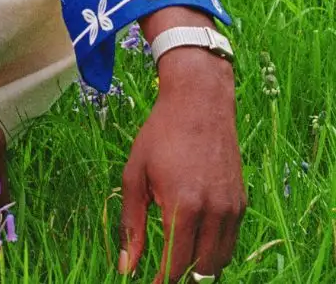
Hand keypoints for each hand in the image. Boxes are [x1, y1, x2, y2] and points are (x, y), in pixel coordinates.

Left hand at [119, 48, 245, 281]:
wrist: (199, 102)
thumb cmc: (160, 134)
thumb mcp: (135, 174)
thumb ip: (131, 223)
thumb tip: (126, 266)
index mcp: (183, 206)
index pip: (175, 266)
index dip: (160, 282)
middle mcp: (213, 212)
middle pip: (201, 271)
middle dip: (181, 278)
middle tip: (161, 274)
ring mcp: (232, 209)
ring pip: (220, 261)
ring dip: (200, 269)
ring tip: (178, 263)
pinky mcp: (241, 203)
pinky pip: (231, 242)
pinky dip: (215, 251)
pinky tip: (196, 243)